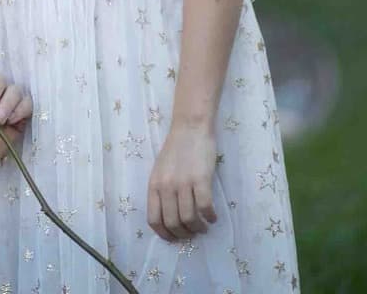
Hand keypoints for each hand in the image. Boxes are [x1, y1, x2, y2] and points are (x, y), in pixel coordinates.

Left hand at [146, 122, 218, 240]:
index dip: (164, 234)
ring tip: (204, 227)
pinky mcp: (201, 179)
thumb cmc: (176, 148)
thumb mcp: (160, 170)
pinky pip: (205, 207)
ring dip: (198, 228)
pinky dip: (210, 217)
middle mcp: (166, 186)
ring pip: (189, 219)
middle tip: (192, 233)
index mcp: (154, 185)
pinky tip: (213, 217)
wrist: (190, 127)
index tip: (174, 238)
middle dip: (184, 234)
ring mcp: (183, 183)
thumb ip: (162, 190)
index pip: (154, 219)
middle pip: (173, 223)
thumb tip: (170, 216)